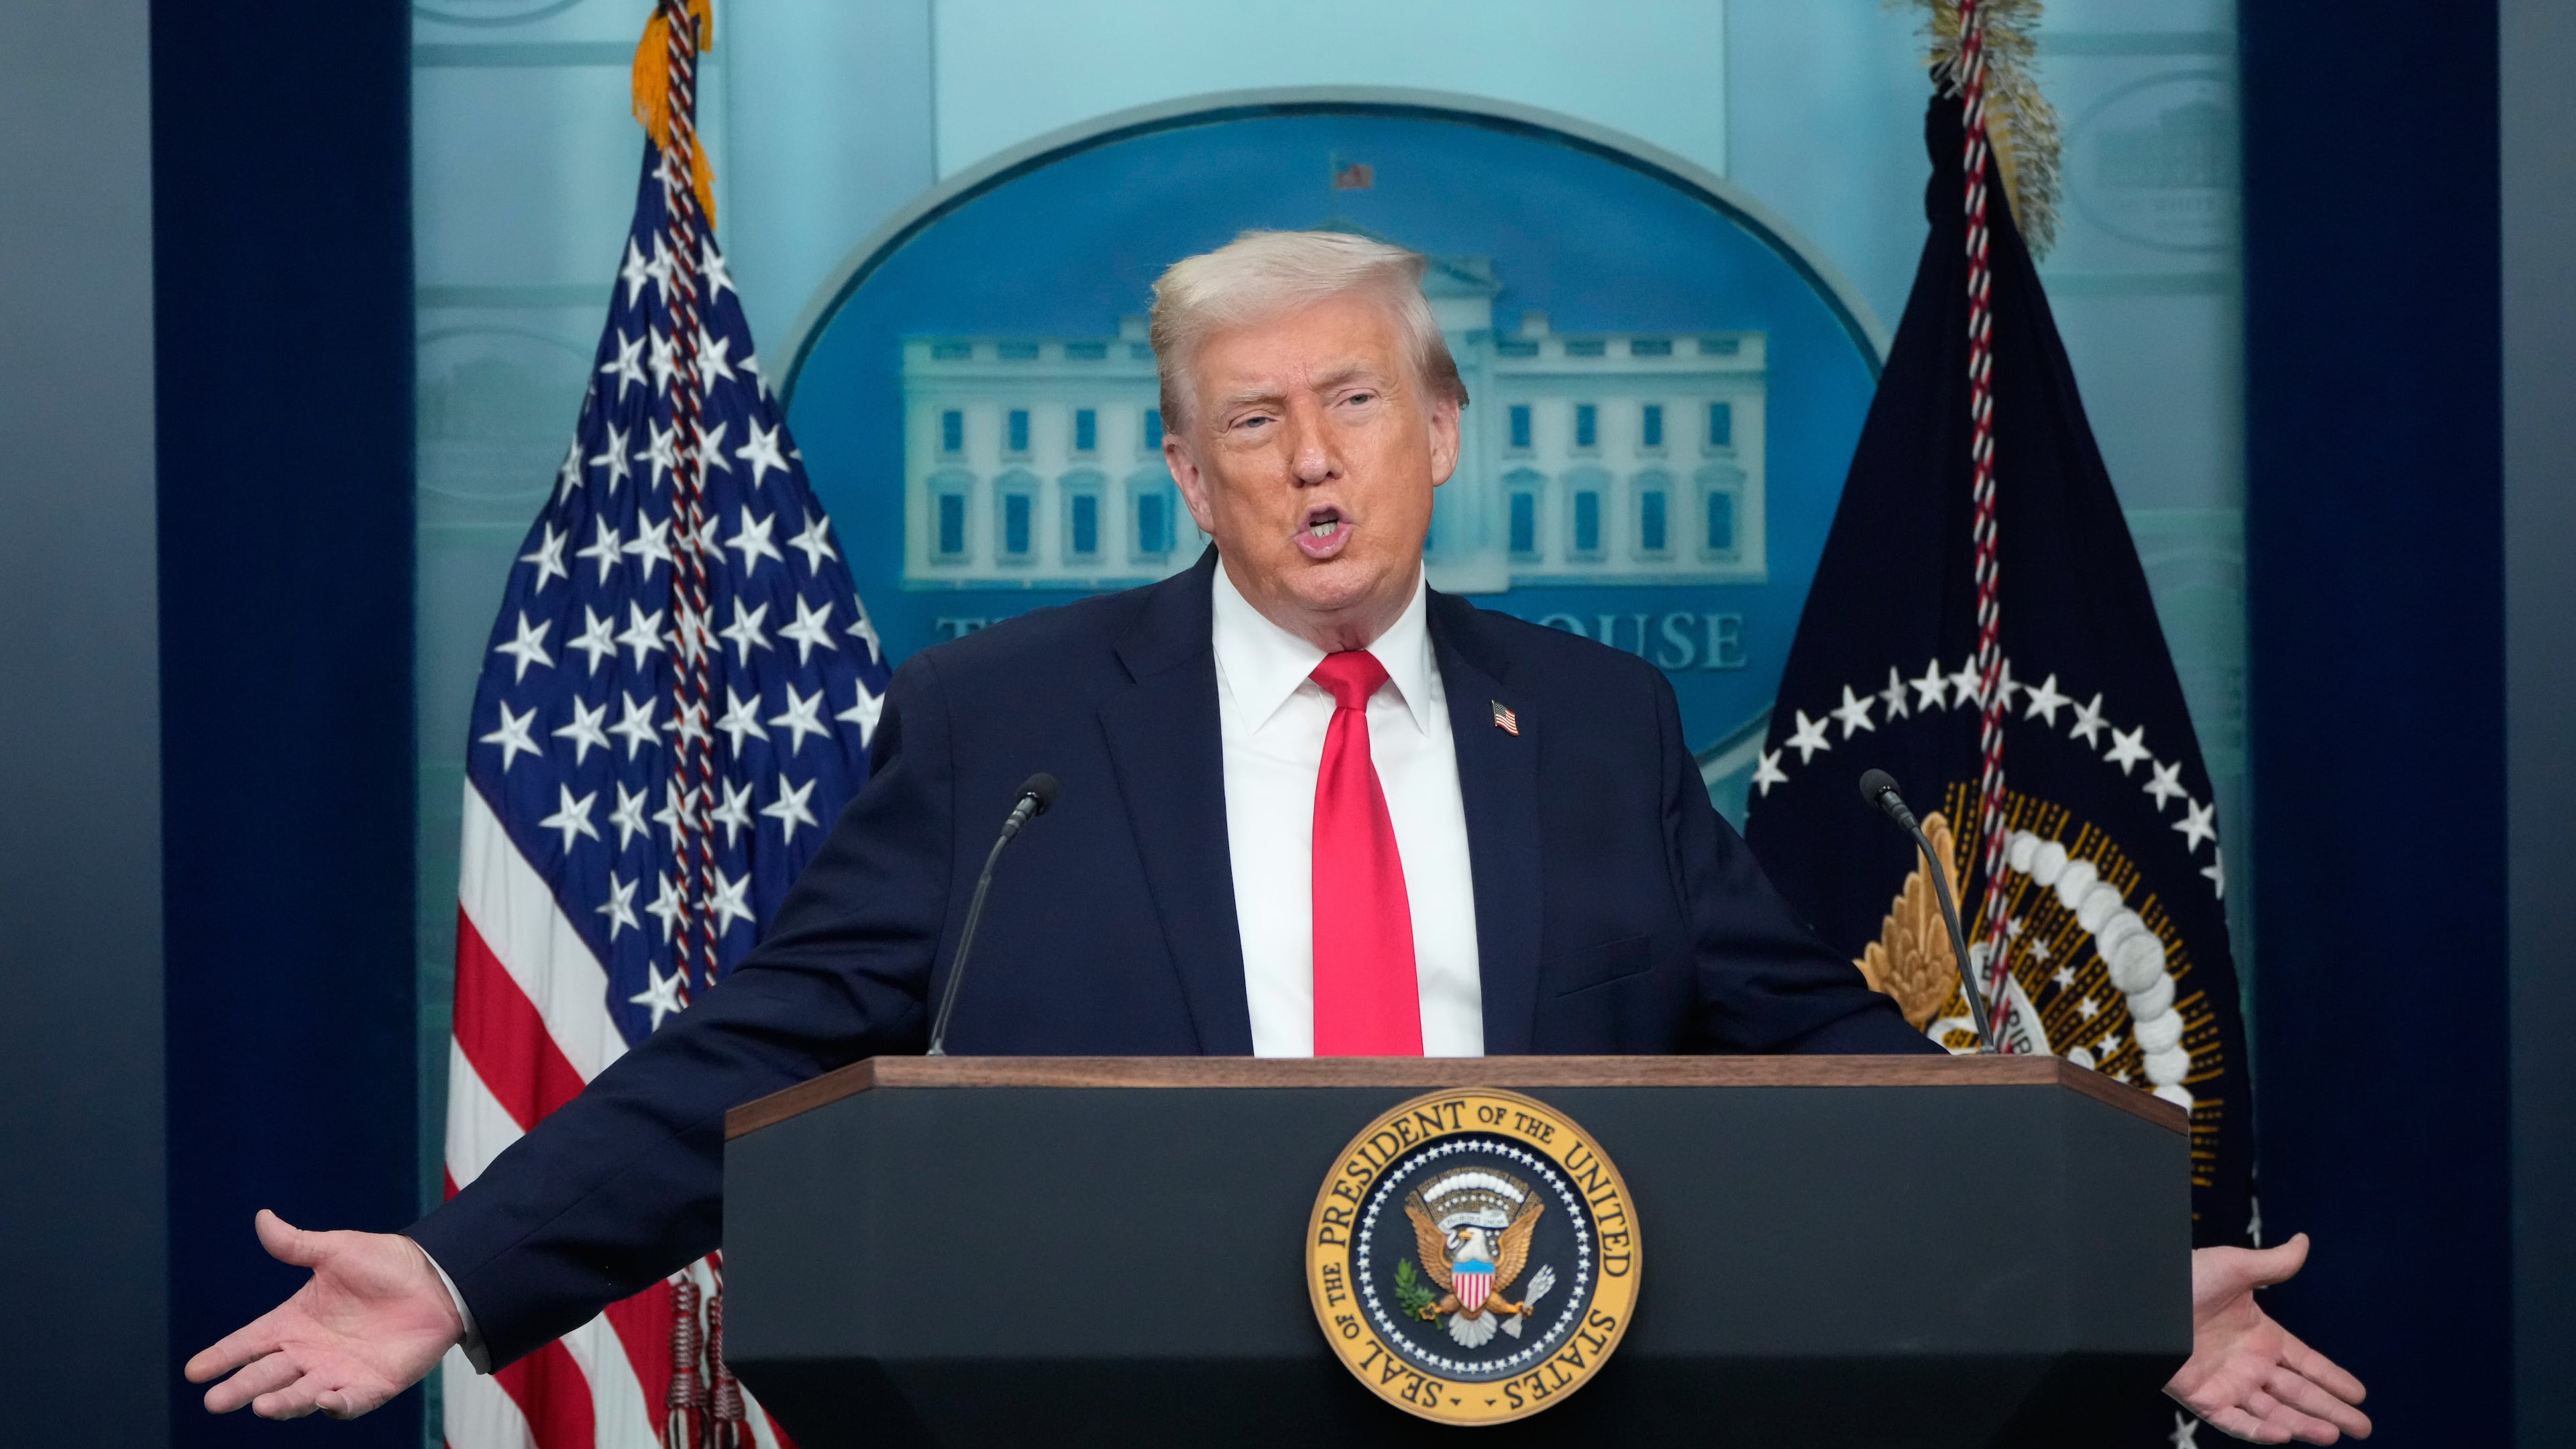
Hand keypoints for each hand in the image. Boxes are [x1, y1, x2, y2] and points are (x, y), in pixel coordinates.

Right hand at [184, 1210, 462, 1419]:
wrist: (437, 1279)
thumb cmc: (385, 1264)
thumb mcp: (336, 1251)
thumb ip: (296, 1244)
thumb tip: (262, 1218)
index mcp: (294, 1322)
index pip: (249, 1342)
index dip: (223, 1357)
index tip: (194, 1371)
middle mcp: (309, 1352)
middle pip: (266, 1375)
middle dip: (241, 1388)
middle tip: (215, 1400)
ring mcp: (337, 1372)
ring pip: (300, 1394)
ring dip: (281, 1402)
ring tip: (262, 1406)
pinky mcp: (370, 1385)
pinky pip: (348, 1402)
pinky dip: (335, 1405)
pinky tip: (324, 1401)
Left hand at [2169, 1235, 2370, 1442]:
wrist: (2141, 1299)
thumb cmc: (2184, 1278)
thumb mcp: (2234, 1267)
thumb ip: (2273, 1264)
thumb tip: (2303, 1241)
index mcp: (2260, 1336)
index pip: (2306, 1363)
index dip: (2333, 1378)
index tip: (2360, 1394)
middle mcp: (2249, 1364)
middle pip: (2299, 1394)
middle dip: (2331, 1411)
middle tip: (2363, 1427)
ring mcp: (2228, 1383)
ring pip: (2273, 1413)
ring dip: (2303, 1425)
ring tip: (2333, 1435)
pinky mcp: (2203, 1398)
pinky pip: (2235, 1421)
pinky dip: (2258, 1431)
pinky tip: (2284, 1435)